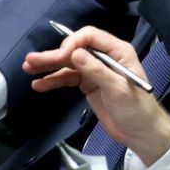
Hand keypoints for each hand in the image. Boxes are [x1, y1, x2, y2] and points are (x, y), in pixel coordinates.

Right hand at [24, 26, 169, 165]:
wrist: (141, 133)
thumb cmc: (137, 108)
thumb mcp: (117, 89)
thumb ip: (96, 70)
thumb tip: (74, 53)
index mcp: (117, 51)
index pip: (90, 37)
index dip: (73, 43)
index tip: (61, 56)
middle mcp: (105, 57)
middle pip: (75, 49)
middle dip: (54, 54)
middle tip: (31, 60)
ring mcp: (95, 71)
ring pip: (68, 63)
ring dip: (49, 66)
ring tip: (28, 67)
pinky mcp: (88, 85)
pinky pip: (68, 78)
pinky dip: (54, 80)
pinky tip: (39, 84)